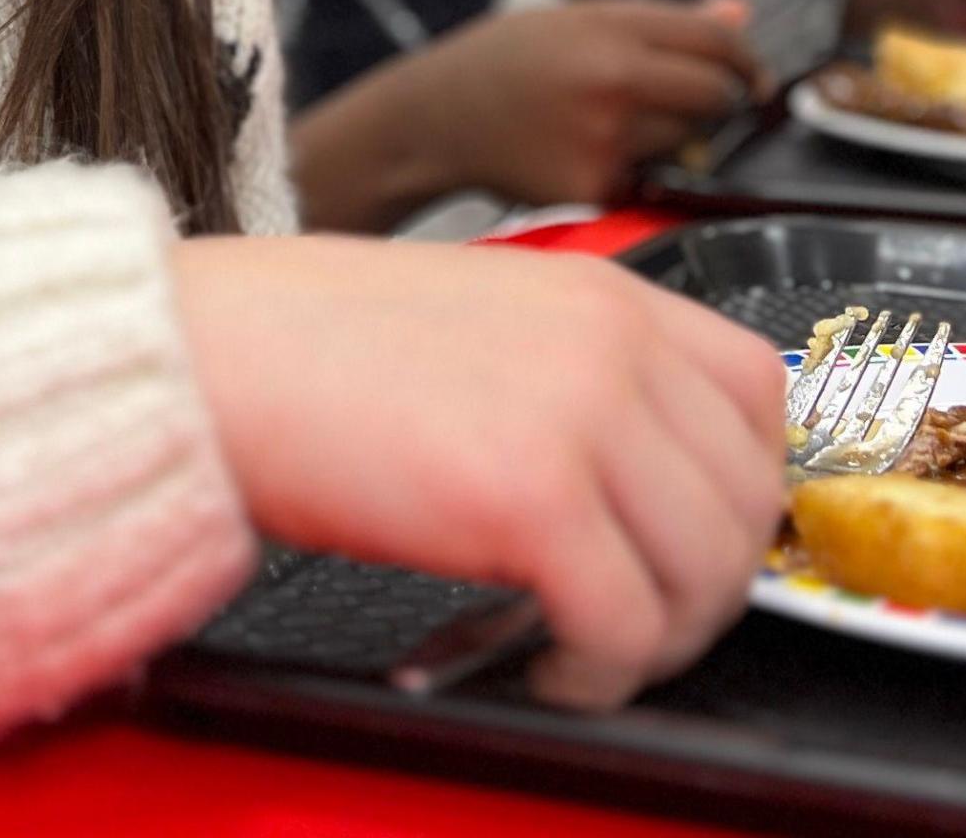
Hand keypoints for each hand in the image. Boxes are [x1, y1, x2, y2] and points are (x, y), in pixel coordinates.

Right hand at [172, 236, 788, 708]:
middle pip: (745, 497)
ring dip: (660, 637)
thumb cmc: (303, 346)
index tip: (699, 538)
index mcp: (601, 293)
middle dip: (705, 585)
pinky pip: (626, 622)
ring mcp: (579, 415)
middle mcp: (610, 343)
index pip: (761, 392)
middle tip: (641, 621)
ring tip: (591, 651)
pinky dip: (603, 671)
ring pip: (705, 569)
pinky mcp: (529, 499)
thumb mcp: (480, 322)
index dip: (742, 487)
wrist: (204, 352)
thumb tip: (634, 479)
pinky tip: (553, 667)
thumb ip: (573, 375)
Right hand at [403, 0, 764, 205]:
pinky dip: (637, 175)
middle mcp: (612, 79)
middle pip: (715, 96)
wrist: (435, 118)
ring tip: (622, 128)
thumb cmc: (509, 60)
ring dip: (677, 141)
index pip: (715, 41)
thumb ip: (661, 21)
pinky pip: (647, 181)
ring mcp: (602, 137)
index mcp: (610, 26)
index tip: (754, 76)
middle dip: (723, 104)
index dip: (747, 59)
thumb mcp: (578, 18)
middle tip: (708, 108)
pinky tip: (591, 156)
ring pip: (686, 143)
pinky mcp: (592, 187)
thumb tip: (740, 14)